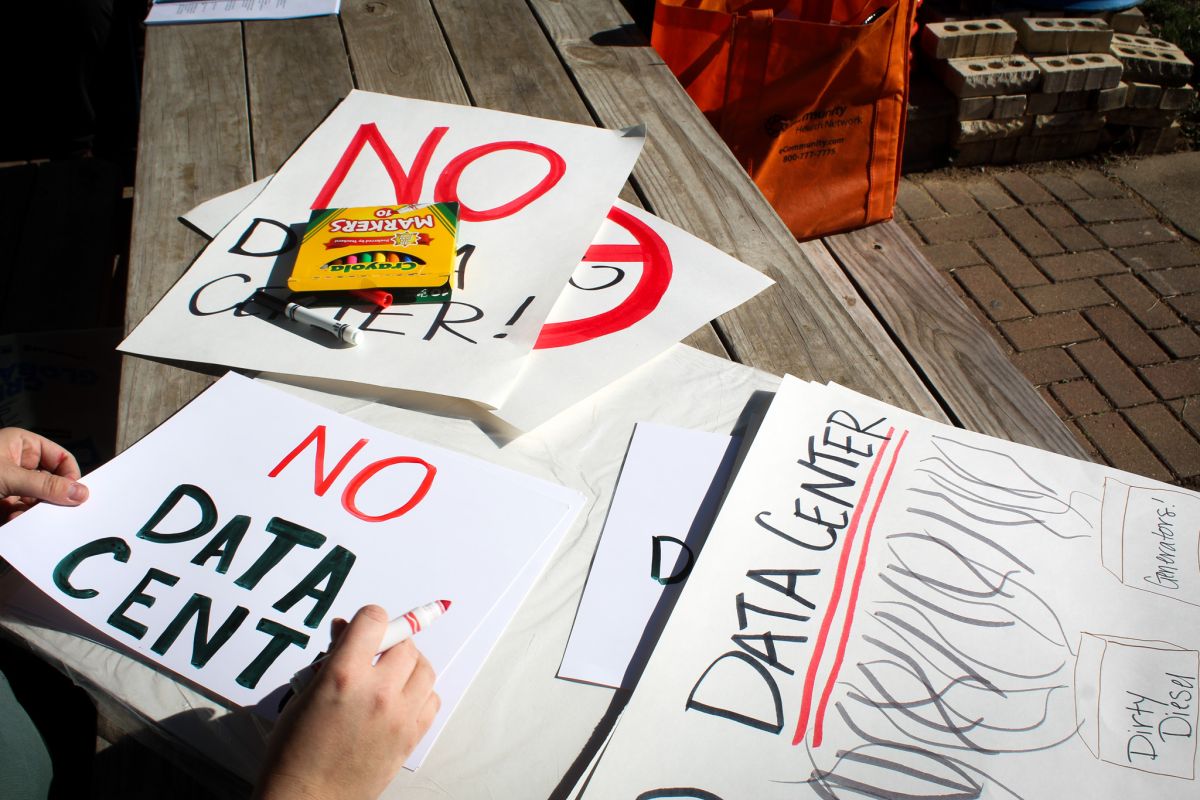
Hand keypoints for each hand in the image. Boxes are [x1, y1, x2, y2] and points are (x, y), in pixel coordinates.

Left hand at [0, 428, 87, 522]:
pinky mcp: (2, 503)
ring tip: (28, 516)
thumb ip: (45, 485)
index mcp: (22, 445)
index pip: (61, 458)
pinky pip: (21, 512)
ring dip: (35, 511)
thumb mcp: (8, 476)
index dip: (70, 475)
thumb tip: (81, 493)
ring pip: (37, 499)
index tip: (74, 495)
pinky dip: (20, 518)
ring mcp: (10, 483)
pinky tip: (12, 519)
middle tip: (58, 511)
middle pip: (52, 480)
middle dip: (52, 497)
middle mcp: (19, 462)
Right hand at [255, 605, 440, 799]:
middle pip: (405, 644)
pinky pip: (432, 700)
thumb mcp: (304, 695)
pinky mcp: (411, 737)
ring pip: (425, 669)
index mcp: (344, 677)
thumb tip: (345, 631)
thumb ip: (330, 659)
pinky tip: (401, 699)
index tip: (364, 628)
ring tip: (391, 674)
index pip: (374, 621)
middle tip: (376, 653)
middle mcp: (378, 692)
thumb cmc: (295, 752)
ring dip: (409, 665)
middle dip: (390, 642)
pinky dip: (420, 693)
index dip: (368, 619)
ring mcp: (399, 716)